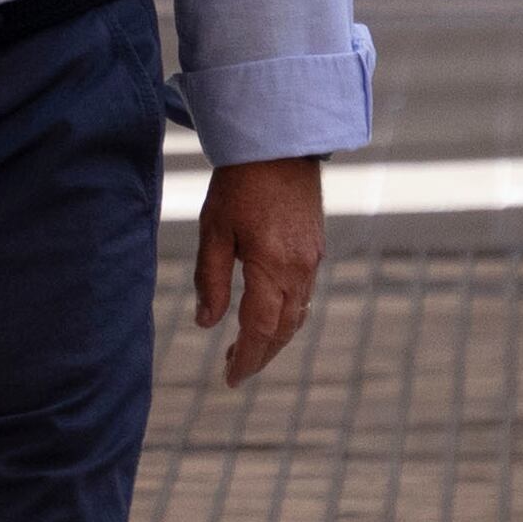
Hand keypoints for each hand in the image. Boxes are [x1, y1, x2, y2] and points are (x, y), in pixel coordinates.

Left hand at [193, 155, 326, 387]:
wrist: (280, 143)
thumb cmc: (240, 183)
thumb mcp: (214, 230)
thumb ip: (212, 280)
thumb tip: (207, 323)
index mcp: (273, 267)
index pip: (260, 328)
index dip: (246, 357)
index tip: (230, 378)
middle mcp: (300, 269)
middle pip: (284, 330)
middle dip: (260, 355)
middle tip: (234, 372)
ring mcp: (312, 259)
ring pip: (298, 315)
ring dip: (275, 338)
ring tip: (248, 350)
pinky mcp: (315, 248)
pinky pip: (304, 294)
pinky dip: (287, 316)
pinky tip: (269, 317)